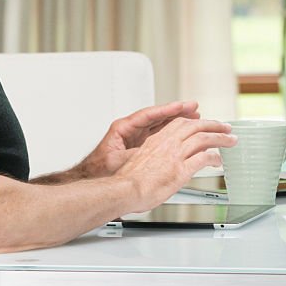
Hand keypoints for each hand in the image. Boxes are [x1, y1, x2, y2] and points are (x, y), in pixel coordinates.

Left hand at [80, 101, 202, 176]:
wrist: (93, 179)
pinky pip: (158, 135)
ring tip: (192, 116)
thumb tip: (153, 151)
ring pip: (158, 124)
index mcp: (123, 128)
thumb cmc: (100, 171)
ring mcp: (135, 136)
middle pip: (156, 116)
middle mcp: (130, 130)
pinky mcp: (139, 145)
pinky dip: (171, 132)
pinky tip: (182, 131)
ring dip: (175, 120)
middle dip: (175, 112)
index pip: (148, 115)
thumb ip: (137, 153)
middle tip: (192, 108)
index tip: (181, 106)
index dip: (166, 110)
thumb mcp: (119, 161)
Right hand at [114, 115, 236, 210]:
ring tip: (230, 140)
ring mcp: (175, 155)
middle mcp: (167, 144)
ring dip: (220, 138)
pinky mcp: (181, 170)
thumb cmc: (129, 181)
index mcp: (156, 140)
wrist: (125, 190)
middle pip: (196, 126)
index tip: (204, 123)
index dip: (195, 122)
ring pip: (203, 139)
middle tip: (225, 127)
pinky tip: (218, 161)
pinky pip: (203, 159)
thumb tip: (164, 165)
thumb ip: (157, 159)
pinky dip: (214, 158)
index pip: (180, 124)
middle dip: (214, 125)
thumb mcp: (142, 161)